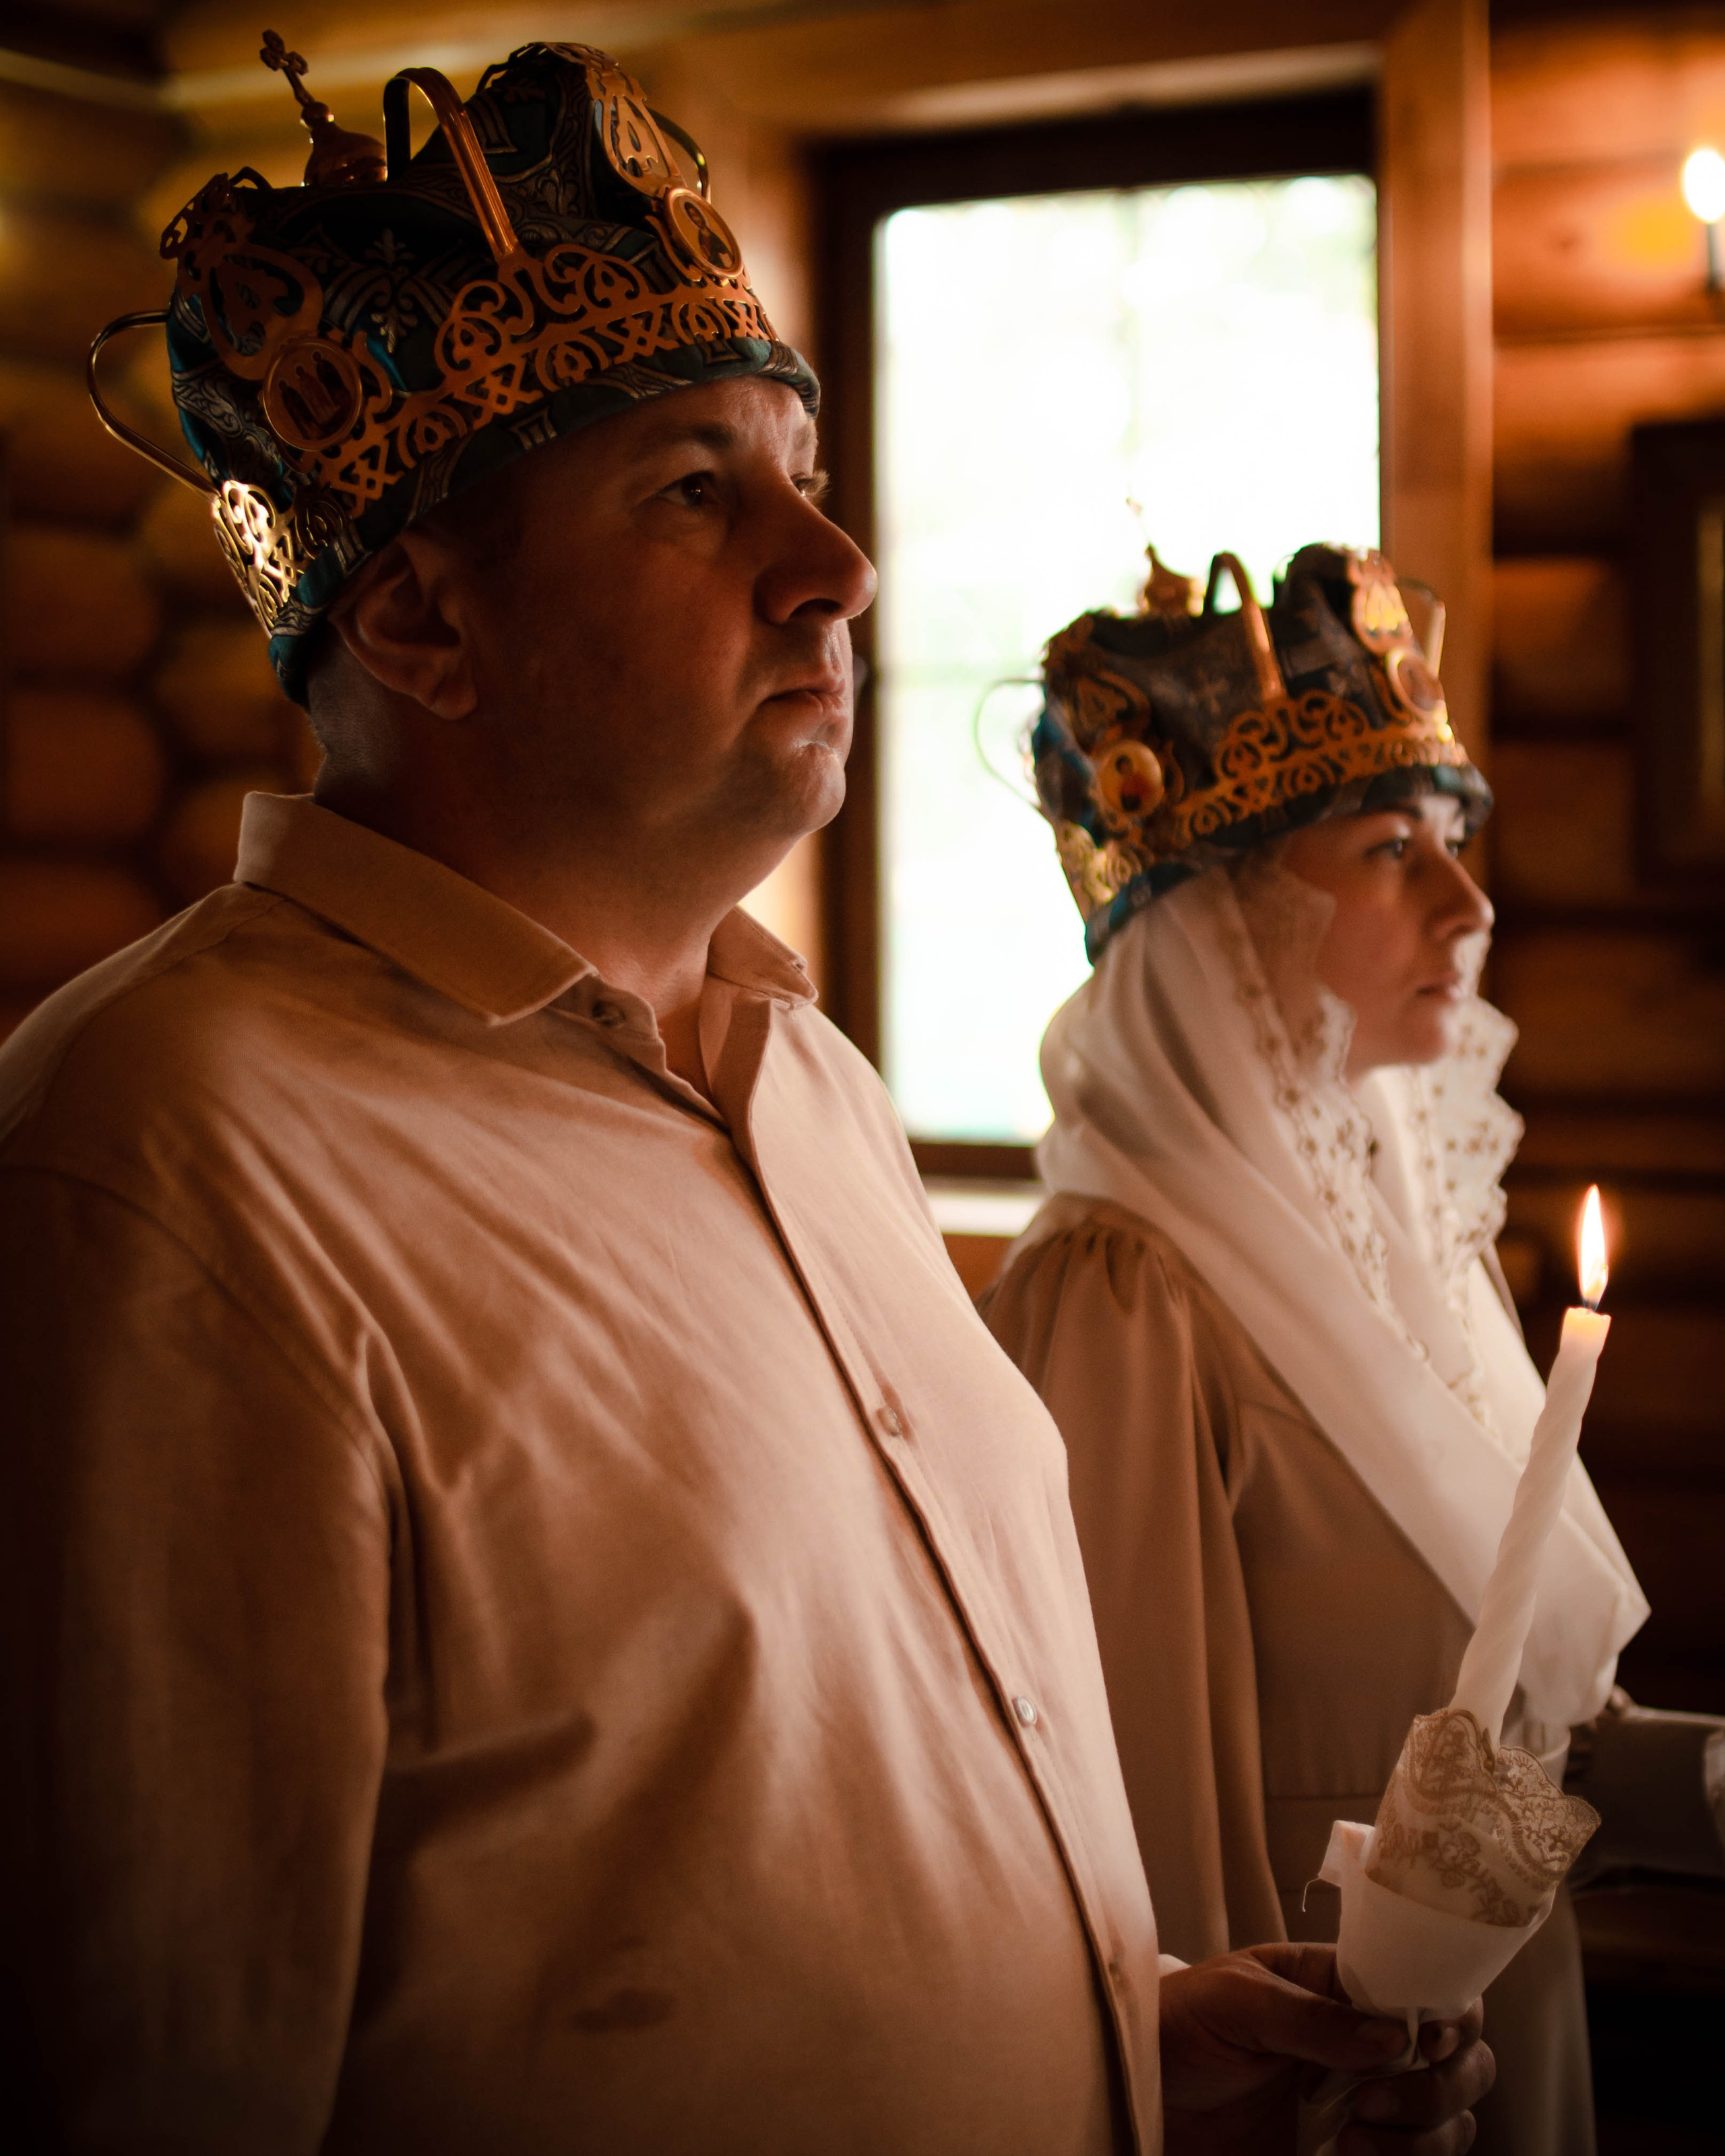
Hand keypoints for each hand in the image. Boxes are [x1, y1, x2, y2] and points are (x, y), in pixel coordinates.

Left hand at [1159, 1942, 1493, 2153]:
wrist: (1146, 2092)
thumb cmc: (1183, 2025)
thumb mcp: (1234, 2002)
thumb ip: (1308, 2015)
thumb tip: (1393, 2035)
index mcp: (1344, 1986)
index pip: (1431, 1988)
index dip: (1453, 2013)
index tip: (1431, 2041)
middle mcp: (1369, 2044)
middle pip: (1463, 2061)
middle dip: (1440, 2086)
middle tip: (1372, 2103)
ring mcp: (1368, 2102)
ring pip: (1452, 2120)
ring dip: (1424, 2135)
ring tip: (1353, 2138)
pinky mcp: (1355, 2150)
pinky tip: (1350, 2155)